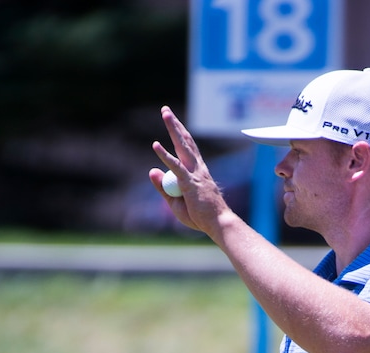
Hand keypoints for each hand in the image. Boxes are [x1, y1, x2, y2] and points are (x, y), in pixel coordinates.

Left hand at [149, 106, 230, 235]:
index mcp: (197, 173)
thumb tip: (151, 169)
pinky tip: (155, 145)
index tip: (173, 123)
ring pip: (182, 146)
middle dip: (175, 125)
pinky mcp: (189, 182)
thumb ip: (162, 186)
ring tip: (165, 114)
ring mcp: (194, 174)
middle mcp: (197, 169)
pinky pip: (175, 166)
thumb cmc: (201, 217)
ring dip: (173, 129)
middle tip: (165, 110)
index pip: (187, 150)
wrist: (218, 224)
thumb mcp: (175, 202)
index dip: (180, 135)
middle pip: (185, 142)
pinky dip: (164, 156)